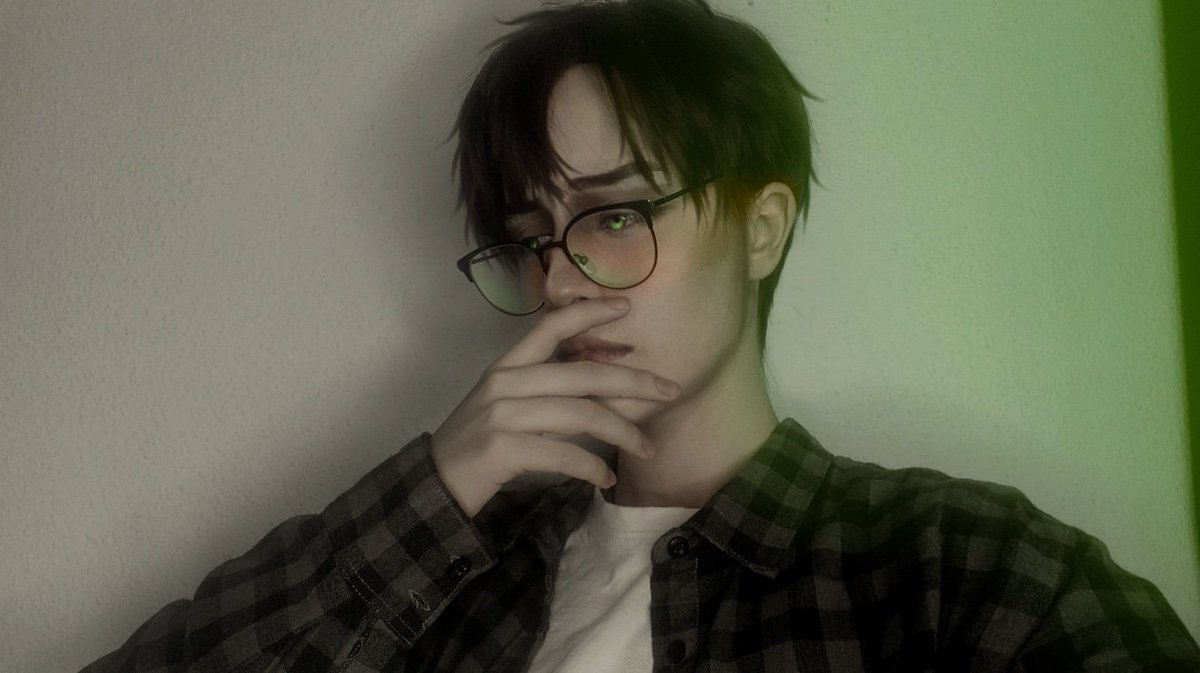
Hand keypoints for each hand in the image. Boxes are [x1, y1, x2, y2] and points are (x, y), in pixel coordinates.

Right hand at [430, 297, 679, 517]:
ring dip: (622, 432)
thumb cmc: (479, 442)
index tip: (625, 307)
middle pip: (583, 374)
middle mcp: (506, 383)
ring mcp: (503, 415)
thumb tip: (602, 388)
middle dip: (634, 381)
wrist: (436, 482)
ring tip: (645, 447)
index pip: (550, 327)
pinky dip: (591, 469)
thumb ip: (544, 389)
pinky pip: (563, 454)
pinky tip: (605, 479)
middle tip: (670, 390)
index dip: (588, 313)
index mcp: (507, 366)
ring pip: (580, 414)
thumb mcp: (506, 403)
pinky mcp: (503, 449)